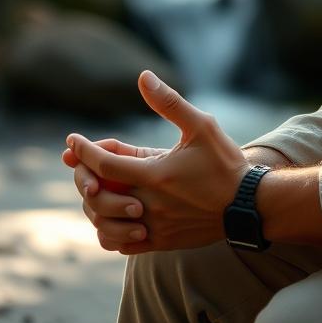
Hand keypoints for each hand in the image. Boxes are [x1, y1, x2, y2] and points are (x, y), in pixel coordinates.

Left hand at [65, 70, 250, 254]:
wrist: (249, 204)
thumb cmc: (225, 162)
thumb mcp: (201, 124)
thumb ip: (169, 102)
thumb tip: (143, 77)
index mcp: (155, 175)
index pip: (103, 165)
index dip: (83, 150)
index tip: (72, 140)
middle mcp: (149, 205)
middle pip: (97, 195)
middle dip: (83, 175)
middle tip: (79, 160)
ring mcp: (154, 228)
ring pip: (104, 224)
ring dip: (94, 204)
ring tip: (95, 185)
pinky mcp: (161, 242)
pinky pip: (120, 245)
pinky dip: (109, 230)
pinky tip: (113, 213)